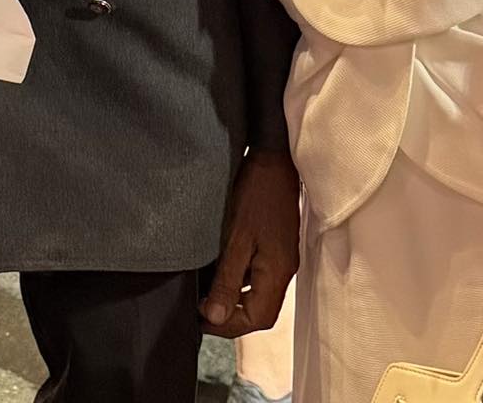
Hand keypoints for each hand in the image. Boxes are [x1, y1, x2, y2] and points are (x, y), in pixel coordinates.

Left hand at [201, 148, 299, 337]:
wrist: (274, 157)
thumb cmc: (257, 193)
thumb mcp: (237, 237)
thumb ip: (227, 279)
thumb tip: (214, 316)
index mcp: (278, 273)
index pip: (257, 319)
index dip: (228, 326)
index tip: (200, 318)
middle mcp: (283, 270)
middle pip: (259, 311)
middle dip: (229, 316)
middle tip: (199, 310)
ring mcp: (280, 258)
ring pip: (257, 293)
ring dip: (233, 298)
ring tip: (204, 292)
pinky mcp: (275, 245)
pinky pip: (257, 274)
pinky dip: (238, 279)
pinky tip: (218, 269)